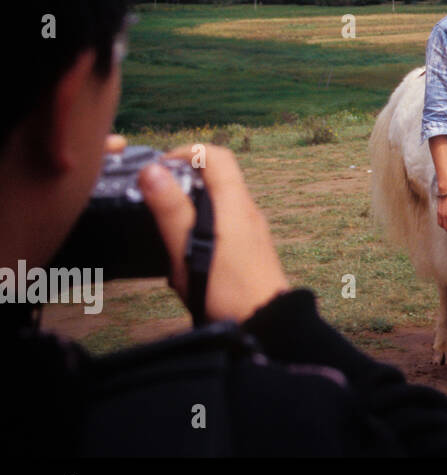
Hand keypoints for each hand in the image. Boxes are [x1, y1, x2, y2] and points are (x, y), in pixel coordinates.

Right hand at [138, 145, 289, 322]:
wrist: (265, 322)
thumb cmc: (228, 288)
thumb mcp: (190, 247)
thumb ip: (171, 208)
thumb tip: (152, 170)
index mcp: (235, 203)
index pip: (216, 156)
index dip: (186, 152)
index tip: (159, 167)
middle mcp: (247, 211)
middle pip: (216, 178)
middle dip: (184, 180)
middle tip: (155, 196)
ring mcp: (250, 230)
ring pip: (218, 203)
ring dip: (190, 206)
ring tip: (165, 226)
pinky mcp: (248, 249)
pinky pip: (223, 224)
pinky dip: (201, 226)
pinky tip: (185, 252)